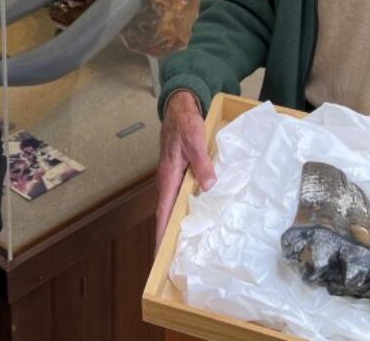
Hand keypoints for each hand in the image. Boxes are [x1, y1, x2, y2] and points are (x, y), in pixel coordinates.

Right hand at [155, 89, 215, 250]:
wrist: (180, 107)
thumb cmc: (185, 122)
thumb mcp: (195, 140)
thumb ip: (202, 163)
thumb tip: (209, 186)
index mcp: (169, 176)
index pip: (163, 212)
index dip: (162, 234)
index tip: (160, 256)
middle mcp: (167, 182)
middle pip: (166, 215)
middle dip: (167, 238)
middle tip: (173, 263)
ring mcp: (172, 179)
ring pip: (172, 208)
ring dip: (175, 226)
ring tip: (182, 249)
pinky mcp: (178, 175)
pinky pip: (178, 199)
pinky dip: (182, 212)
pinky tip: (193, 220)